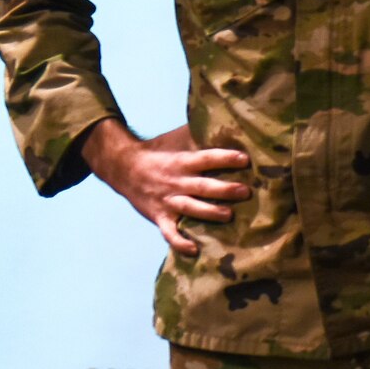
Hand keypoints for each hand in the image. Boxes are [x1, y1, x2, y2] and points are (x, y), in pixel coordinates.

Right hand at [82, 120, 249, 254]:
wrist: (123, 168)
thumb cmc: (159, 152)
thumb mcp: (176, 139)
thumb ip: (199, 133)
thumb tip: (226, 118)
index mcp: (182, 161)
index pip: (207, 158)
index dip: (225, 159)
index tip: (245, 159)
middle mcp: (176, 181)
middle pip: (202, 186)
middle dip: (224, 189)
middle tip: (245, 191)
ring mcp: (167, 201)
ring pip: (190, 208)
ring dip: (209, 212)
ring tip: (228, 215)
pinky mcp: (159, 216)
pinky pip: (169, 232)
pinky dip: (180, 242)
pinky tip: (194, 250)